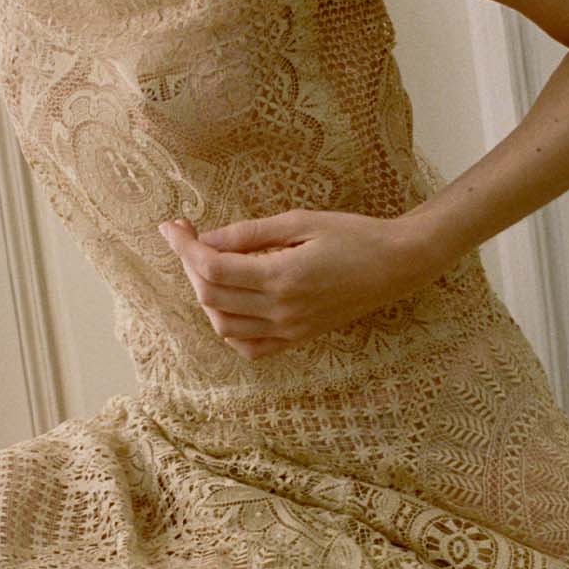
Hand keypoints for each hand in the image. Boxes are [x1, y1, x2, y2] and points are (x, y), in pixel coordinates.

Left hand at [156, 208, 440, 359]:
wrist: (397, 265)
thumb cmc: (353, 234)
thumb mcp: (300, 221)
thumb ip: (250, 234)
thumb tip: (207, 239)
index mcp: (282, 276)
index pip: (212, 268)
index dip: (184, 246)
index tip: (171, 226)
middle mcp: (282, 309)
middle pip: (210, 296)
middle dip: (190, 265)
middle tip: (191, 238)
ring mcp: (290, 329)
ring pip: (223, 326)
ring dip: (205, 297)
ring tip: (210, 266)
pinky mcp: (299, 337)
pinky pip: (250, 346)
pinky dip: (229, 328)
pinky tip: (229, 303)